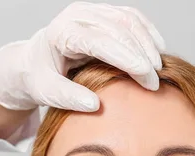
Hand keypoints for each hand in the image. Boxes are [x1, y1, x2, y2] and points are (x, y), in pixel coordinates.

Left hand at [0, 2, 165, 111]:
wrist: (35, 61)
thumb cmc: (41, 77)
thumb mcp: (46, 92)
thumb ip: (67, 98)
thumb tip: (94, 104)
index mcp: (62, 33)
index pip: (101, 41)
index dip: (127, 58)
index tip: (147, 76)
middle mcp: (78, 15)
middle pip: (119, 28)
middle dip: (141, 55)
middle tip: (155, 82)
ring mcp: (92, 11)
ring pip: (129, 19)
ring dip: (148, 42)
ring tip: (159, 68)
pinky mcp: (104, 13)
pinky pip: (131, 17)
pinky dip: (147, 32)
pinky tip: (158, 50)